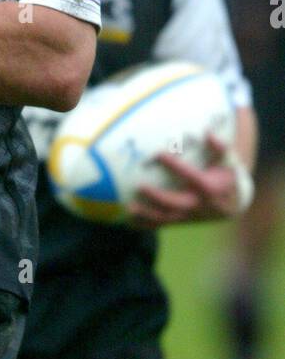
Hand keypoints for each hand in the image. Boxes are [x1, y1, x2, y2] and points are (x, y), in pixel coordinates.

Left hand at [126, 134, 241, 226]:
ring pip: (166, 218)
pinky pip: (160, 225)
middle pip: (175, 203)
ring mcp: (188, 216)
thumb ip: (219, 147)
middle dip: (157, 197)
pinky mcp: (180, 222)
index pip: (191, 177)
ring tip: (129, 208)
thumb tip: (207, 132)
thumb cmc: (226, 175)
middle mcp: (198, 205)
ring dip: (147, 214)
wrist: (231, 204)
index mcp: (209, 188)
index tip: (159, 153)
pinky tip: (127, 221)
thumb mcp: (228, 161)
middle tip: (139, 186)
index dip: (175, 166)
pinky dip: (144, 225)